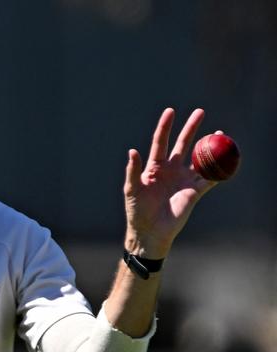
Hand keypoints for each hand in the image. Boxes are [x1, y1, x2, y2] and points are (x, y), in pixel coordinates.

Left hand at [123, 107, 216, 257]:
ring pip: (199, 158)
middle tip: (200, 111)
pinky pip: (210, 178)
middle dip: (191, 128)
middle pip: (183, 144)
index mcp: (154, 167)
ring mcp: (183, 179)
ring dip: (209, 146)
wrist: (150, 231)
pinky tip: (227, 157)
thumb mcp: (132, 189)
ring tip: (219, 133)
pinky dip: (219, 168)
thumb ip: (133, 170)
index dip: (165, 126)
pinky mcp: (194, 191)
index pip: (161, 141)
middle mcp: (171, 170)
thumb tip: (132, 151)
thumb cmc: (137, 210)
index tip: (170, 111)